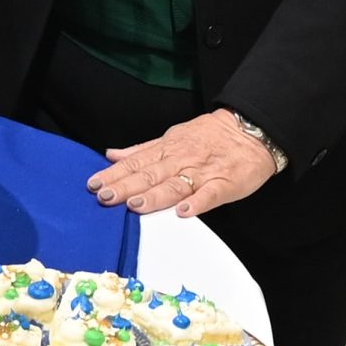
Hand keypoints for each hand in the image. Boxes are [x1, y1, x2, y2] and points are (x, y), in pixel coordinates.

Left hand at [86, 111, 279, 218]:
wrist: (251, 131)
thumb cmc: (208, 137)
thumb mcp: (172, 137)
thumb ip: (142, 149)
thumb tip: (111, 155)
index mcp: (166, 149)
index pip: (135, 162)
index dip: (114, 174)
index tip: (93, 184)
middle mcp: (180, 159)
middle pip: (150, 174)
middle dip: (126, 186)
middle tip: (104, 197)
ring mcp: (203, 172)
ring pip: (175, 185)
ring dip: (154, 195)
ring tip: (134, 205)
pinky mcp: (225, 183)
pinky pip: (210, 194)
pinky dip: (197, 203)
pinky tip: (183, 213)